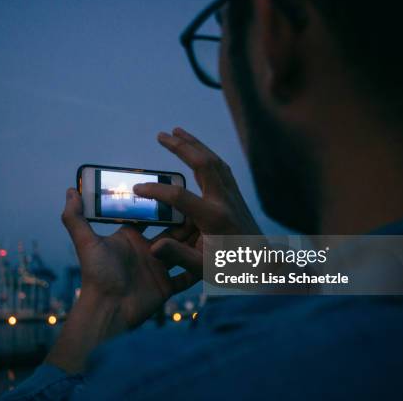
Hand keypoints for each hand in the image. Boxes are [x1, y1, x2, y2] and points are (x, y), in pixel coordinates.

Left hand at [46, 188, 197, 372]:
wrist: (107, 311)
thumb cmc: (96, 276)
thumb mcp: (86, 242)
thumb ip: (75, 216)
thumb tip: (70, 190)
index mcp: (130, 237)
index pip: (149, 215)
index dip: (162, 203)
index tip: (177, 187)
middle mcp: (146, 250)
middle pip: (171, 230)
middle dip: (186, 219)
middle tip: (202, 203)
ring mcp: (158, 268)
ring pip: (183, 249)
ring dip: (196, 239)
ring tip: (214, 224)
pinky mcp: (167, 286)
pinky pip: (188, 275)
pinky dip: (200, 267)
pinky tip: (216, 255)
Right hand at [134, 127, 259, 278]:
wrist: (264, 267)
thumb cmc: (233, 270)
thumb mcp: (203, 269)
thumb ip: (177, 256)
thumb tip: (153, 246)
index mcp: (214, 218)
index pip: (180, 197)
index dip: (156, 191)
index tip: (138, 188)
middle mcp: (225, 201)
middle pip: (203, 164)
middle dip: (181, 147)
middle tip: (161, 134)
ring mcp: (233, 196)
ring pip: (214, 160)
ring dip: (195, 144)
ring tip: (176, 132)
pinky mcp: (236, 196)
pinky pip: (221, 167)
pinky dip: (206, 154)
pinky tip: (197, 151)